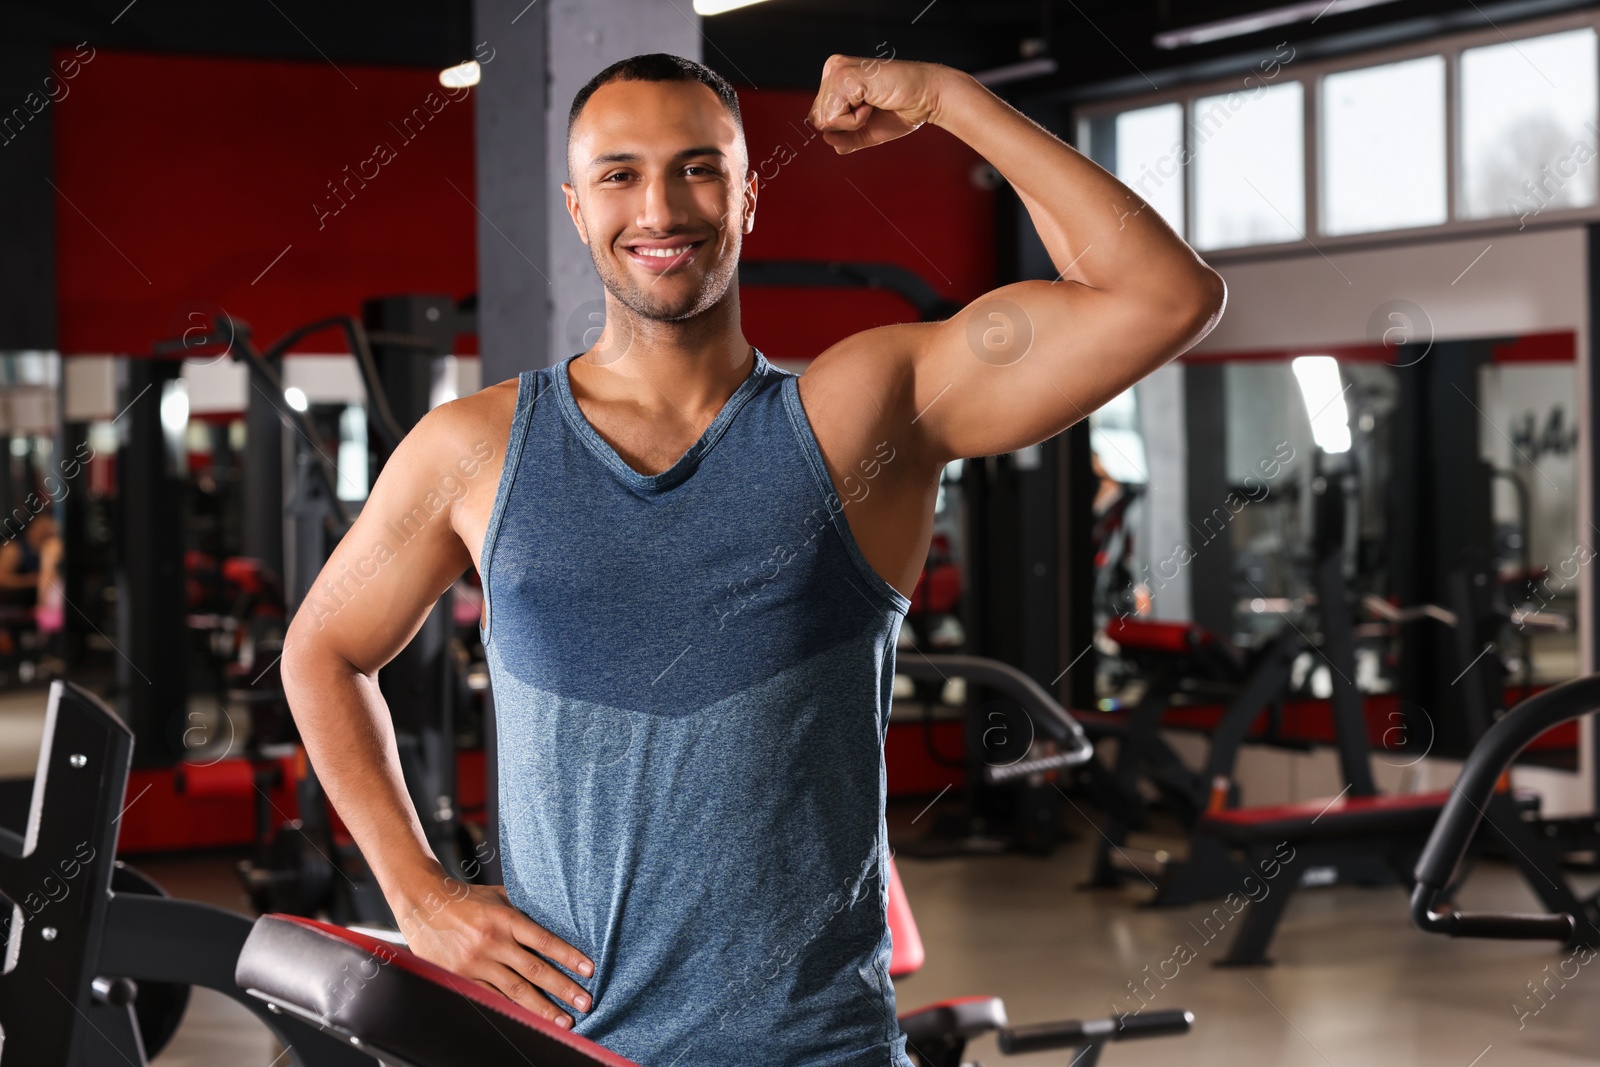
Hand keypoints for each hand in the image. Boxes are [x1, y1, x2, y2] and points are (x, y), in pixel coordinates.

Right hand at [394, 878, 595, 1028]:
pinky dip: (511, 1011)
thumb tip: (558, 916)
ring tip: (563, 1021)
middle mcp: (491, 942)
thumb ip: (525, 909)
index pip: (544, 941)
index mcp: (504, 919)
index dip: (568, 957)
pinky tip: (528, 1021)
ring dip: (541, 1009)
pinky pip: (491, 998)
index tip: (589, 970)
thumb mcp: (499, 897)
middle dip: (562, 989)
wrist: (423, 903)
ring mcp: (474, 963)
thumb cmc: (466, 899)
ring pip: (514, 991)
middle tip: (584, 1003)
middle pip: (534, 970)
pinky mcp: (459, 978)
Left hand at [806, 54, 951, 153]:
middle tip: (871, 107)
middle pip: (817, 119)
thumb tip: (826, 139)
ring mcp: (837, 70)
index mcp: (835, 77)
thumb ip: (844, 139)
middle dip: (845, 126)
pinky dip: (856, 120)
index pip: (818, 117)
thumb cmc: (900, 111)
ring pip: (823, 120)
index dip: (843, 126)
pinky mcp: (844, 76)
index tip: (868, 110)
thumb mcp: (865, 131)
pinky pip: (834, 117)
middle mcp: (833, 69)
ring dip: (851, 122)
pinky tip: (873, 102)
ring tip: (872, 104)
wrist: (926, 99)